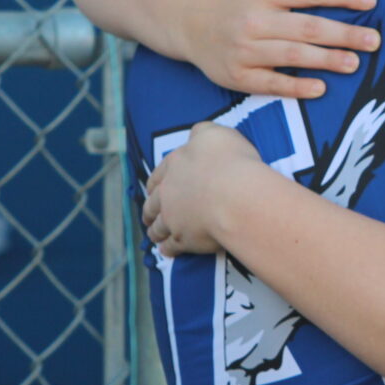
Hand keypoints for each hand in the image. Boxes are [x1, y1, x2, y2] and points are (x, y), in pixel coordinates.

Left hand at [141, 122, 263, 257]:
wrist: (236, 197)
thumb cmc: (231, 162)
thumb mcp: (217, 135)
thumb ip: (203, 133)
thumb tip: (196, 134)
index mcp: (175, 165)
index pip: (159, 175)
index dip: (155, 183)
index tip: (152, 190)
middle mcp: (168, 191)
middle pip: (153, 203)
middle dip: (150, 210)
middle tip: (148, 216)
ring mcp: (173, 217)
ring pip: (158, 227)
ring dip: (155, 232)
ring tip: (154, 236)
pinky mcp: (182, 239)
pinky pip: (171, 246)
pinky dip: (168, 249)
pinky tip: (168, 252)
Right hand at [179, 0, 379, 99]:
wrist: (185, 19)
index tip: (371, 1)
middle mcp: (253, 19)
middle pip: (307, 27)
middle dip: (344, 34)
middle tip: (374, 40)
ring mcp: (244, 49)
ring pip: (293, 55)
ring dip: (327, 60)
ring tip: (355, 63)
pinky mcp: (237, 75)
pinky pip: (270, 83)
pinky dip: (296, 87)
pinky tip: (320, 88)